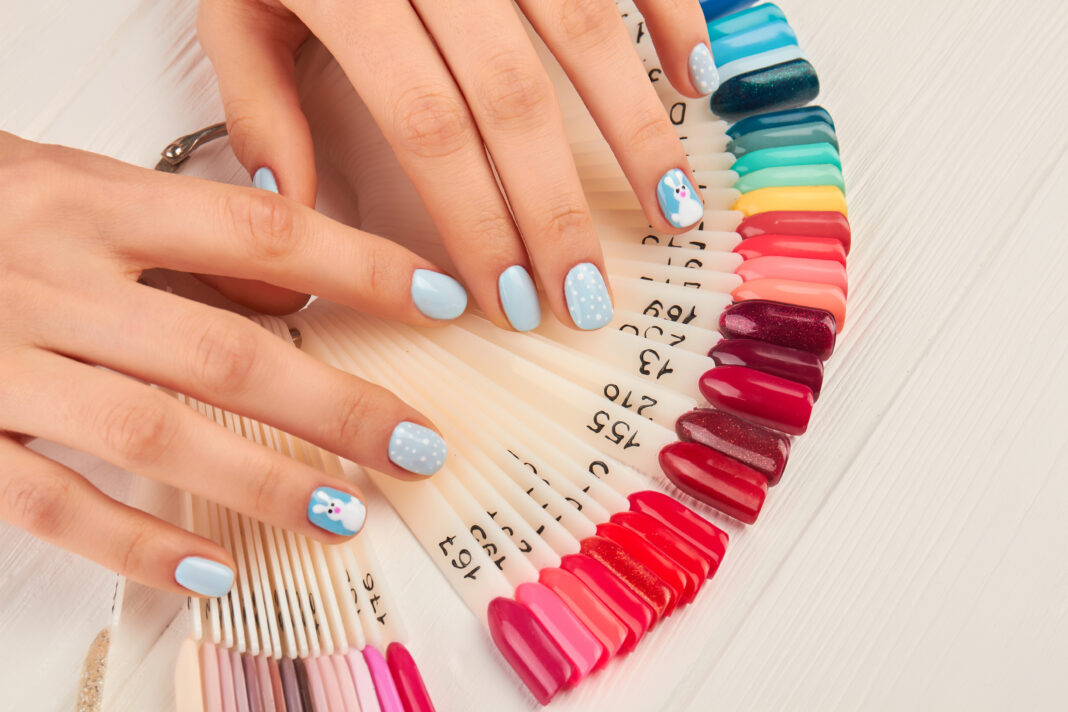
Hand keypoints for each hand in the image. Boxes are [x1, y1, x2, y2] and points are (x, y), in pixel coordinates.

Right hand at [0, 132, 459, 596]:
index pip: (262, 231)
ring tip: (344, 513)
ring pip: (154, 433)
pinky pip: (52, 503)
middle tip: (415, 444)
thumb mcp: (66, 183)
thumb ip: (172, 236)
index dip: (363, 267)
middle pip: (228, 350)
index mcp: (88, 199)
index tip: (443, 300)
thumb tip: (289, 300)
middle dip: (337, 406)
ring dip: (262, 483)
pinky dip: (136, 544)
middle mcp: (48, 277)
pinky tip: (211, 569)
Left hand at [198, 0, 716, 330]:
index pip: (427, 127)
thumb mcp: (234, 1)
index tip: (507, 297)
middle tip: (586, 295)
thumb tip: (294, 214)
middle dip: (554, 209)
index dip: (476, 219)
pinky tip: (698, 80)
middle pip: (511, 98)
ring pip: (586, 30)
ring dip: (635, 129)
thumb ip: (259, 104)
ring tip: (673, 212)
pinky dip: (673, 12)